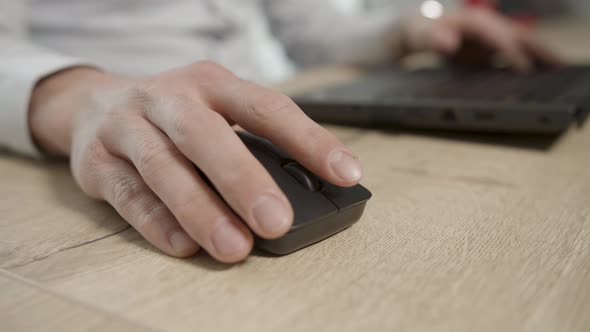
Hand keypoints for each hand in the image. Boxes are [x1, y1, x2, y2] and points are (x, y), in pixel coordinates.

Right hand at [29, 62, 362, 262]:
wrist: (92, 105)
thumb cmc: (173, 115)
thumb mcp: (214, 112)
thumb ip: (249, 145)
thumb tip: (298, 195)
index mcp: (211, 82)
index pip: (267, 107)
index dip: (308, 139)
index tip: (346, 174)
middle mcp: (169, 98)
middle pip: (206, 135)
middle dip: (243, 180)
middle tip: (276, 221)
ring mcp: (128, 126)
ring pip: (163, 166)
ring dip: (200, 209)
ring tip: (233, 246)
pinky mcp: (96, 161)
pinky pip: (128, 194)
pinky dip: (156, 222)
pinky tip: (185, 245)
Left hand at [400, 8, 562, 70]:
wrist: (411, 30)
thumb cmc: (415, 30)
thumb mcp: (417, 33)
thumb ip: (431, 36)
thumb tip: (449, 41)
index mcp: (470, 20)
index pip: (496, 33)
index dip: (510, 49)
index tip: (524, 67)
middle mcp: (483, 26)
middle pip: (516, 35)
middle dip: (537, 49)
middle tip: (559, 66)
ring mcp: (487, 38)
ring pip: (518, 43)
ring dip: (538, 55)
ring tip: (559, 69)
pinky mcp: (486, 49)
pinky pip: (509, 55)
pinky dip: (525, 63)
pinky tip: (538, 76)